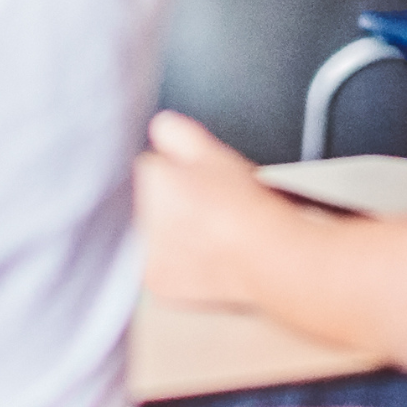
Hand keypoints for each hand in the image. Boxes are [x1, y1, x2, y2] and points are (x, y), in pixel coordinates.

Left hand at [132, 111, 286, 306]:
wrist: (266, 256)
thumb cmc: (246, 208)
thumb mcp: (215, 152)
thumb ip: (178, 131)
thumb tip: (161, 127)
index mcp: (151, 179)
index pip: (153, 166)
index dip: (181, 170)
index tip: (202, 181)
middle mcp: (141, 216)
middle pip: (152, 200)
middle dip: (173, 202)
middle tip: (210, 208)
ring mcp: (147, 251)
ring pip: (155, 232)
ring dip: (176, 231)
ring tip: (212, 232)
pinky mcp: (156, 279)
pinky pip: (162, 264)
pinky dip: (179, 263)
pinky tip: (205, 254)